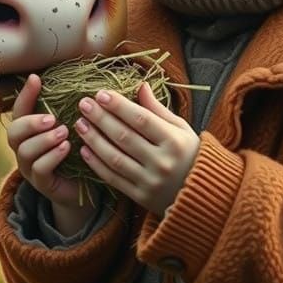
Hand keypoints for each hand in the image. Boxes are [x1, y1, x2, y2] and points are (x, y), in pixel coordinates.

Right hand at [7, 74, 89, 211]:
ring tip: (64, 133)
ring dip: (44, 140)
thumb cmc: (76, 151)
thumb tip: (78, 79)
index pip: (19, 110)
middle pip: (14, 132)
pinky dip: (52, 157)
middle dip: (31, 123)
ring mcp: (30, 168)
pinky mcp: (42, 184)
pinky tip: (66, 148)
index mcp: (29, 131)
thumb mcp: (72, 127)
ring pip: (25, 151)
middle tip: (52, 118)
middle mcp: (24, 148)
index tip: (36, 79)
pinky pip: (39, 169)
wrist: (83, 186)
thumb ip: (68, 108)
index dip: (25, 94)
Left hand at [74, 82, 199, 217]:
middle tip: (84, 104)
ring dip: (94, 139)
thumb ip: (158, 109)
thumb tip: (140, 86)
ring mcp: (150, 182)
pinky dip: (96, 164)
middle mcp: (162, 162)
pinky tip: (84, 149)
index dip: (119, 106)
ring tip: (80, 124)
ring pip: (115, 158)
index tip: (101, 94)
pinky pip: (113, 178)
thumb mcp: (181, 128)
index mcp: (174, 141)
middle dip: (101, 118)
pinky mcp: (141, 197)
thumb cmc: (190, 154)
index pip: (141, 120)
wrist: (202, 195)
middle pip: (124, 137)